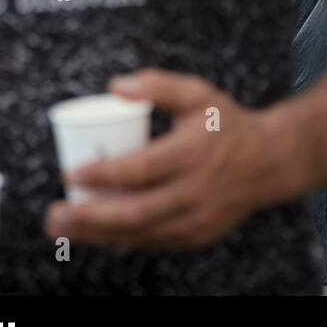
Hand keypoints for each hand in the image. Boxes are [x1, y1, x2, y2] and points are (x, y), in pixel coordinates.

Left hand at [44, 69, 286, 249]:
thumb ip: (159, 85)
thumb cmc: (228, 125)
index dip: (102, 175)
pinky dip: (121, 239)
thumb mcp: (199, 94)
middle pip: (134, 212)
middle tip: (55, 213)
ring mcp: (197, 218)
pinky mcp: (197, 236)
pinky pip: (152, 241)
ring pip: (140, 234)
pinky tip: (95, 233)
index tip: (70, 174)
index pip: (141, 169)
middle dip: (88, 217)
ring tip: (62, 227)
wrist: (271, 161)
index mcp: (193, 153)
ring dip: (96, 234)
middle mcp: (196, 190)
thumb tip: (115, 86)